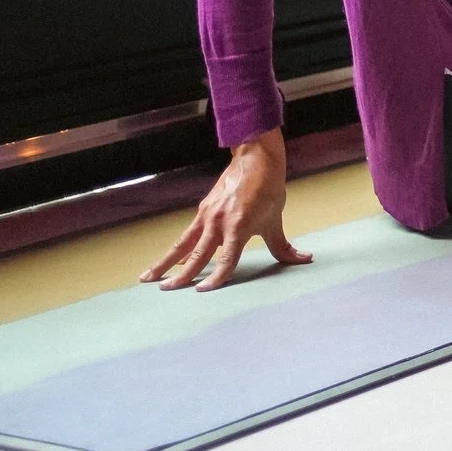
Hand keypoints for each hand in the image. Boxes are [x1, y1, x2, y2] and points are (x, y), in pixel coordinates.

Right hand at [142, 129, 307, 291]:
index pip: (226, 259)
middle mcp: (220, 222)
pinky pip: (187, 234)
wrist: (256, 159)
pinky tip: (167, 261)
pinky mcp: (203, 210)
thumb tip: (304, 259)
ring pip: (183, 244)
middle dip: (182, 274)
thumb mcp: (276, 219)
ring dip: (165, 261)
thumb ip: (283, 246)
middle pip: (198, 254)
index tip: (203, 290)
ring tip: (147, 277)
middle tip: (167, 290)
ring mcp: (208, 215)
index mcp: (239, 226)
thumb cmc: (268, 190)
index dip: (216, 276)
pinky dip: (177, 248)